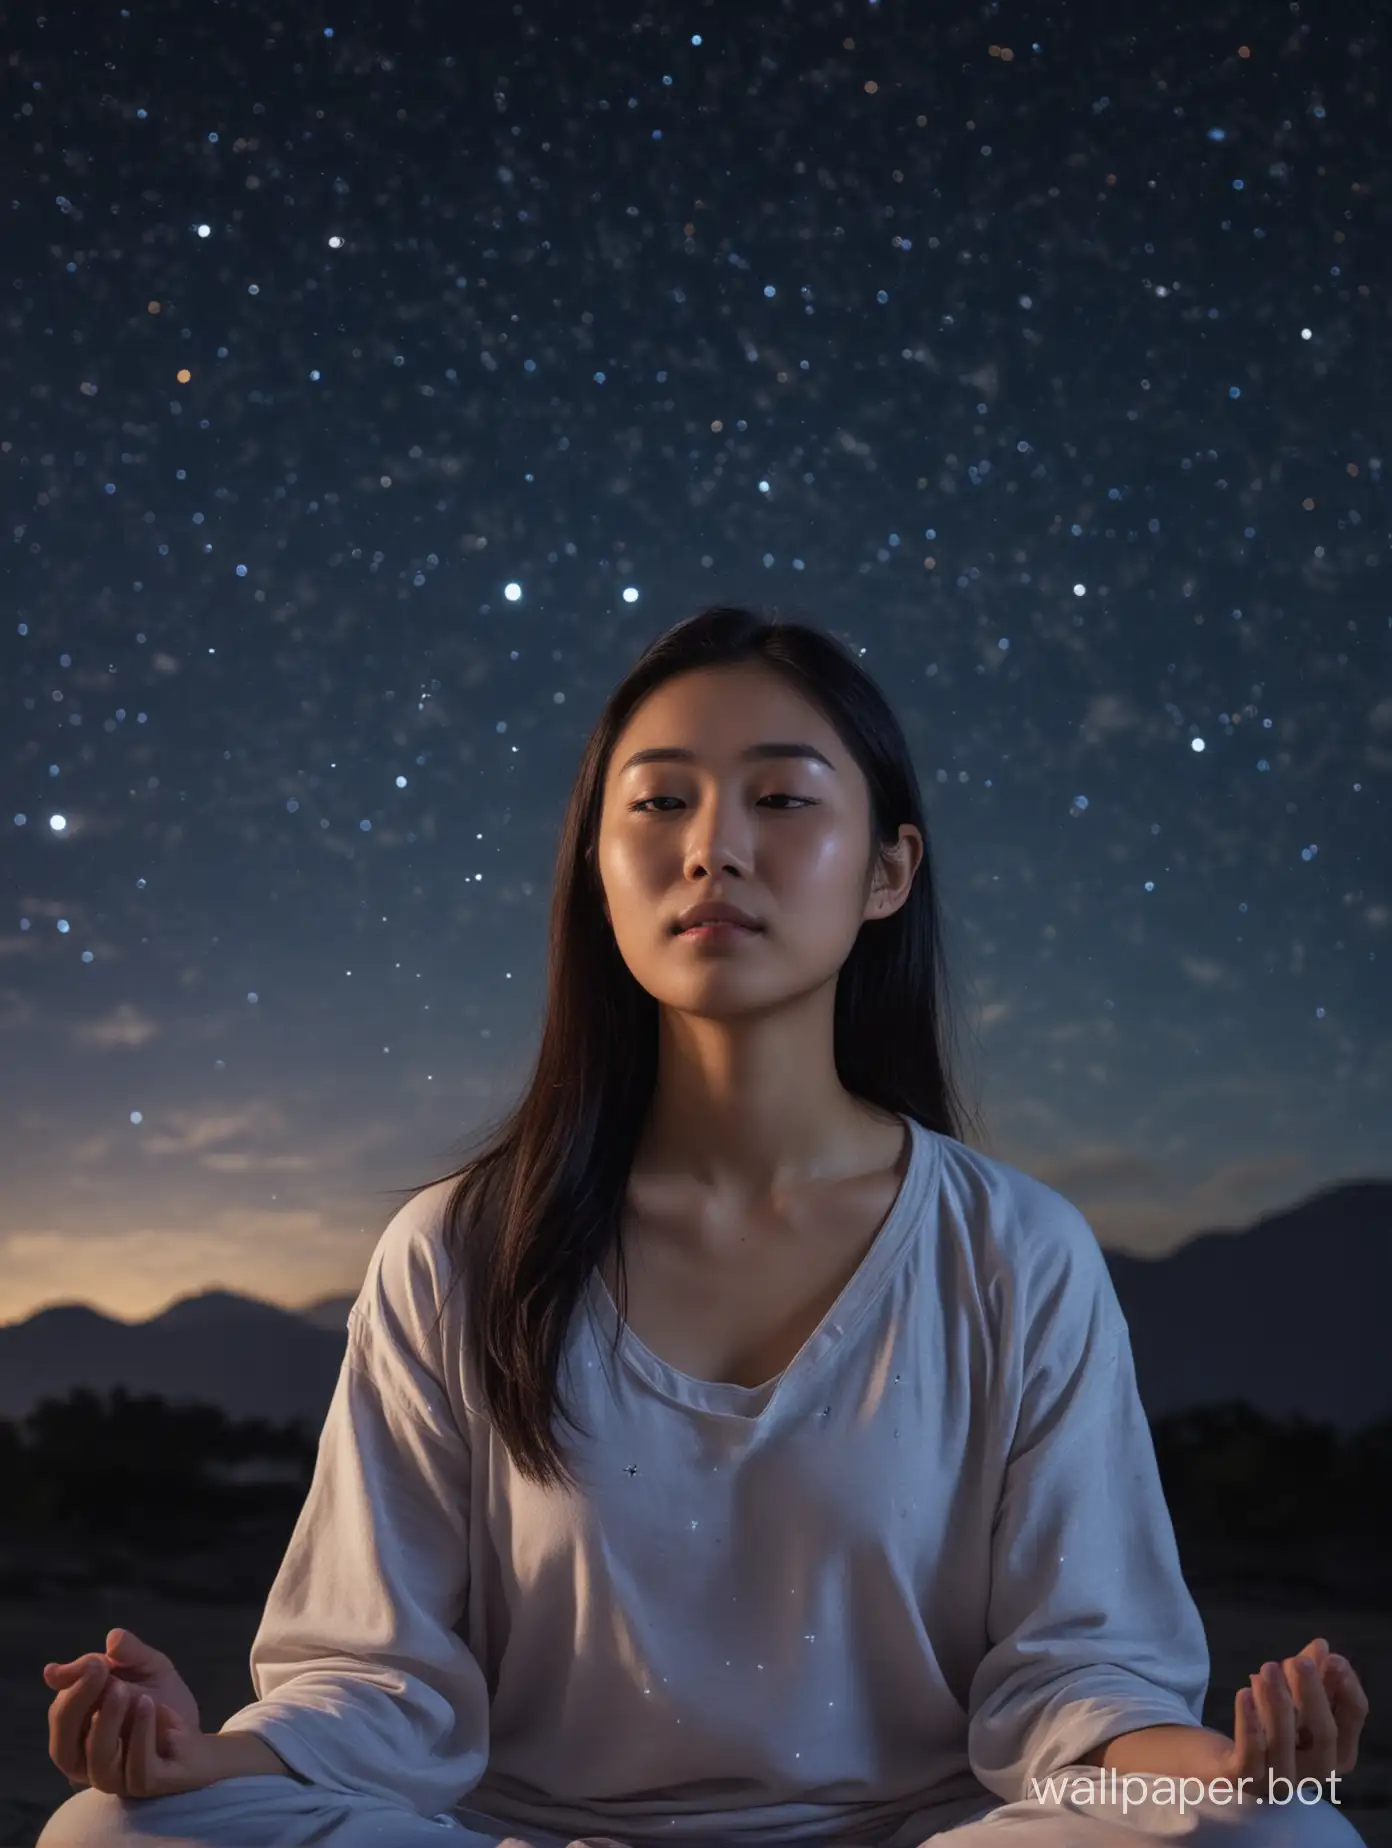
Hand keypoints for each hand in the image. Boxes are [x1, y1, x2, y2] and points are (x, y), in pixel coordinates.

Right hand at [44, 1626, 219, 1797]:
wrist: (200, 1730)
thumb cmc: (163, 1701)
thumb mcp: (146, 1667)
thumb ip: (122, 1656)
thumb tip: (70, 1659)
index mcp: (81, 1736)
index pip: (60, 1716)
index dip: (71, 1688)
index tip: (94, 1662)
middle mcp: (90, 1763)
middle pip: (63, 1747)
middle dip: (78, 1703)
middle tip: (99, 1668)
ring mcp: (118, 1778)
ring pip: (98, 1759)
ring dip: (108, 1719)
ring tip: (125, 1688)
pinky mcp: (148, 1784)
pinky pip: (137, 1768)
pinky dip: (141, 1734)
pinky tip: (149, 1703)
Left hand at [1216, 1637, 1367, 1797]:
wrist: (1222, 1758)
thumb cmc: (1269, 1724)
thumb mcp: (1292, 1697)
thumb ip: (1309, 1675)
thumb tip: (1322, 1647)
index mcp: (1337, 1751)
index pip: (1353, 1717)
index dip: (1347, 1687)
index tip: (1334, 1658)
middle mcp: (1314, 1772)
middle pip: (1325, 1734)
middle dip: (1313, 1694)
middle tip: (1299, 1661)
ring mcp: (1279, 1781)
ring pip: (1284, 1744)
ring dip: (1277, 1702)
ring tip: (1267, 1669)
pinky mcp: (1244, 1780)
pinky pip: (1250, 1757)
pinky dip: (1248, 1724)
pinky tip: (1244, 1694)